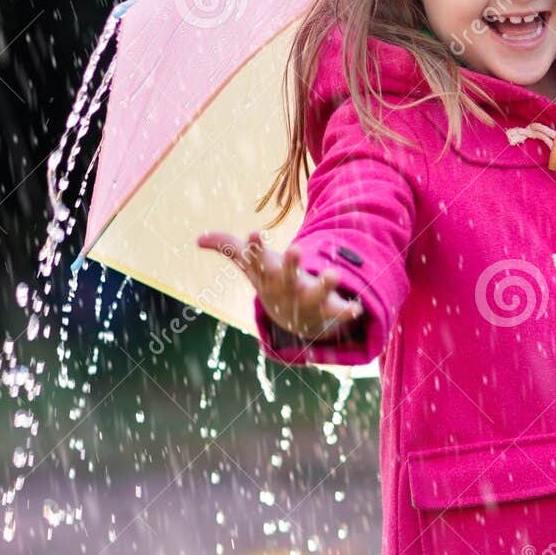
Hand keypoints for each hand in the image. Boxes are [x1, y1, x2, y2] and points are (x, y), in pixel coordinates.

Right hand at [197, 230, 364, 342]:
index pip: (258, 261)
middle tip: (295, 249)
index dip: (256, 248)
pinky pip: (338, 312)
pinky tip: (357, 308)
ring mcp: (307, 301)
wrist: (293, 322)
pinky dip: (347, 312)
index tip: (256, 233)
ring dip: (324, 285)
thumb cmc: (272, 283)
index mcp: (268, 277)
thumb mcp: (252, 265)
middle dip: (290, 264)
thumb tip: (198, 238)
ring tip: (334, 273)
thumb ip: (229, 248)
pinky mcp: (328, 310)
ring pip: (315, 294)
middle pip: (286, 277)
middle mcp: (286, 289)